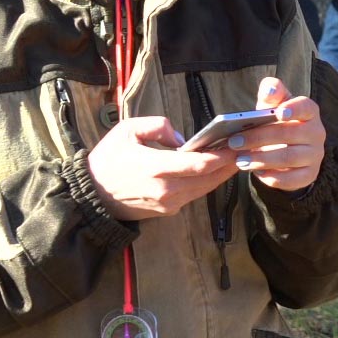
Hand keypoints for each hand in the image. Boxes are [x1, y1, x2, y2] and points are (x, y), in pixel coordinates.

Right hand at [88, 116, 237, 220]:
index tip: (237, 144)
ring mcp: (168, 203)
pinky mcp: (169, 211)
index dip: (222, 156)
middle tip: (246, 149)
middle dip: (229, 164)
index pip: (198, 164)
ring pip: (205, 188)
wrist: (91, 196)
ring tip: (236, 157)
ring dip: (222, 174)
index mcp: (155, 168)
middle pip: (208, 178)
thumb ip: (158, 126)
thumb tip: (182, 139)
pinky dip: (207, 182)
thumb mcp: (127, 130)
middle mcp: (166, 190)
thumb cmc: (107, 159)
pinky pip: (194, 194)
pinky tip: (215, 169)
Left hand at [228, 76, 324, 192]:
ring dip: (262, 159)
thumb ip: (270, 92)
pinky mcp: (309, 175)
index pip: (306, 107)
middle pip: (290, 134)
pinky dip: (272, 177)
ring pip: (289, 157)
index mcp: (309, 112)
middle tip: (234, 142)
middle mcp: (317, 133)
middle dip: (259, 138)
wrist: (285, 149)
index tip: (279, 113)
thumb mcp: (271, 105)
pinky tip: (256, 172)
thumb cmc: (275, 122)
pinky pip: (292, 179)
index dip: (294, 109)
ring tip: (240, 160)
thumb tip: (269, 89)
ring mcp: (315, 155)